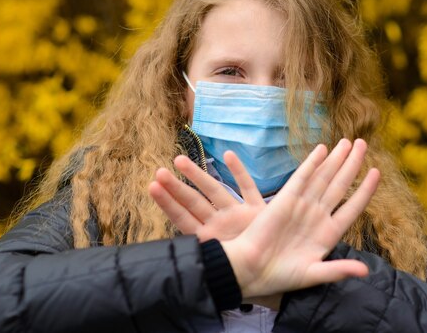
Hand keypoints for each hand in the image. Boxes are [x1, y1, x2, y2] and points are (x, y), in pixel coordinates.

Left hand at [150, 151, 281, 306]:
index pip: (182, 218)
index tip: (152, 186)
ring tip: (180, 160)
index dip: (168, 203)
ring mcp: (237, 215)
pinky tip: (227, 155)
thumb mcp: (220, 267)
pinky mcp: (257, 210)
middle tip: (160, 171)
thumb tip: (172, 263)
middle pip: (194, 202)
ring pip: (216, 191)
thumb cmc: (246, 272)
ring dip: (198, 176)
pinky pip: (247, 187)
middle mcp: (219, 223)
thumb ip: (203, 259)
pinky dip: (239, 171)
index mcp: (208, 238)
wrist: (274, 269)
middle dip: (177, 187)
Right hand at [220, 139, 379, 298]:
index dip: (366, 190)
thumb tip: (365, 271)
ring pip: (323, 177)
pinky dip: (312, 163)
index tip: (378, 172)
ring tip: (349, 141)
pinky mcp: (284, 198)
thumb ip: (338, 271)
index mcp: (328, 233)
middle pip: (340, 184)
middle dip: (352, 164)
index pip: (353, 206)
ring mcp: (302, 205)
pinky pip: (301, 177)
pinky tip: (322, 150)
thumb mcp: (313, 275)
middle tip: (362, 143)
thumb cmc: (279, 276)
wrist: (250, 270)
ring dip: (336, 159)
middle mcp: (317, 215)